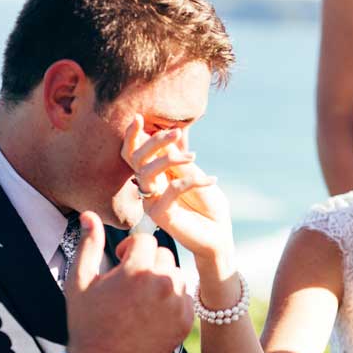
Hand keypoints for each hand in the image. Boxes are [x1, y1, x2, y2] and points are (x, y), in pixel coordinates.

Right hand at [64, 212, 192, 352]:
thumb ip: (89, 244)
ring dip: (161, 281)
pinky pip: (185, 297)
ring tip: (140, 300)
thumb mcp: (80, 281)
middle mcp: (162, 284)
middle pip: (163, 255)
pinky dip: (172, 301)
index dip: (131, 250)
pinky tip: (151, 315)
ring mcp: (177, 305)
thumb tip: (89, 214)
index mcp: (137, 270)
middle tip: (129, 285)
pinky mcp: (185, 322)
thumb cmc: (87, 322)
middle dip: (147, 264)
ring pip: (176, 275)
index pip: (146, 240)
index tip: (121, 264)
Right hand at [123, 115, 233, 264]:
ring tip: (194, 156)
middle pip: (136, 159)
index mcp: (156, 175)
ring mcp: (151, 202)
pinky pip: (171, 189)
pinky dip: (192, 180)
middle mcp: (149, 187)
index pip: (134, 154)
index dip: (132, 136)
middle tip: (175, 133)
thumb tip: (170, 136)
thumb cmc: (209, 205)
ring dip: (169, 158)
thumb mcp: (196, 175)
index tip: (138, 117)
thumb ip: (180, 159)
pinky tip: (211, 180)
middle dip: (153, 141)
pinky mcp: (160, 215)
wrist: (219, 235)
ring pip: (146, 172)